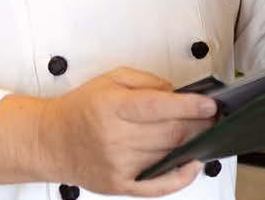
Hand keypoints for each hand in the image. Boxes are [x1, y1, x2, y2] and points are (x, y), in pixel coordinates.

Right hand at [37, 67, 216, 196]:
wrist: (51, 141)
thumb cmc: (81, 109)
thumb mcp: (111, 79)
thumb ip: (146, 81)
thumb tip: (176, 93)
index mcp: (113, 107)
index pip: (159, 107)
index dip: (190, 106)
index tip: (210, 105)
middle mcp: (115, 137)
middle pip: (169, 133)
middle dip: (198, 125)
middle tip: (213, 118)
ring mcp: (118, 164)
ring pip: (167, 155)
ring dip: (192, 145)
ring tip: (204, 134)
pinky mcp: (119, 184)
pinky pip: (156, 186)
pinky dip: (179, 178)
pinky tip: (191, 165)